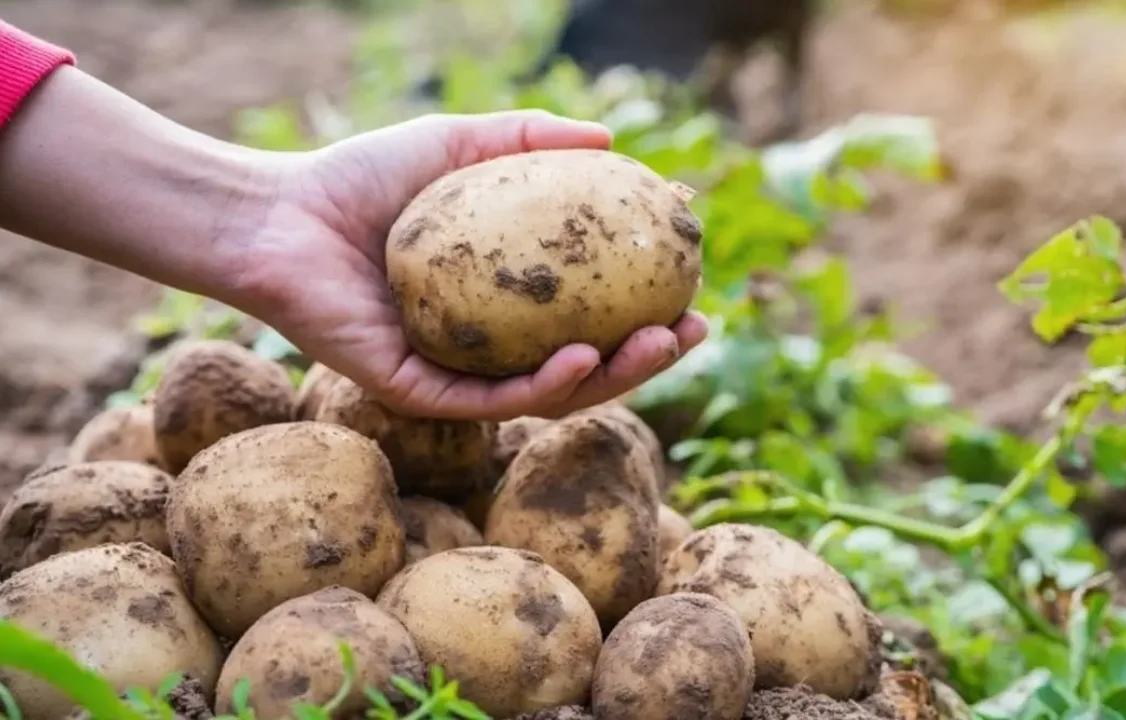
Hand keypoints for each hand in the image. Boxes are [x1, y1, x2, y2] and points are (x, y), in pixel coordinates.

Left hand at [229, 110, 708, 420]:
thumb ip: (531, 140)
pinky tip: (587, 356)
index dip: (645, 300)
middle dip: (648, 355)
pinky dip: (546, 383)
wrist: (277, 215)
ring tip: (660, 344)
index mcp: (500, 302)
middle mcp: (484, 346)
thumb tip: (613, 139)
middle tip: (695, 328)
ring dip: (614, 376)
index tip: (692, 274)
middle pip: (584, 364)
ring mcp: (453, 376)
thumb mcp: (460, 144)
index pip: (588, 311)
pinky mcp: (416, 395)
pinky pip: (492, 400)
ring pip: (548, 393)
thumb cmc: (360, 177)